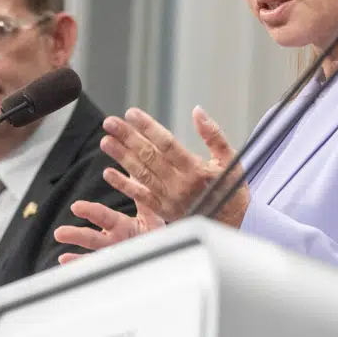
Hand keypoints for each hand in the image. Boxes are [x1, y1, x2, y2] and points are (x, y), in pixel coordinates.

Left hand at [54, 106, 249, 263]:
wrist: (230, 225)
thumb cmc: (231, 189)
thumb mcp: (230, 159)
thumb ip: (213, 135)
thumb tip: (198, 111)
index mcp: (196, 170)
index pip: (167, 143)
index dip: (147, 127)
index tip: (132, 113)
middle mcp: (179, 185)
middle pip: (148, 156)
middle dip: (127, 137)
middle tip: (110, 122)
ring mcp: (168, 198)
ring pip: (140, 174)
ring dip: (121, 157)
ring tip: (106, 141)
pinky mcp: (162, 210)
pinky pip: (139, 196)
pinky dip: (122, 185)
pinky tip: (108, 172)